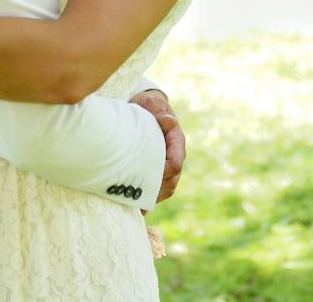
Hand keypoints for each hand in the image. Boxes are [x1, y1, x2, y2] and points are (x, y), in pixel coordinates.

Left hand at [130, 89, 184, 203]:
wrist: (144, 108)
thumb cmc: (148, 105)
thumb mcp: (152, 104)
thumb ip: (158, 111)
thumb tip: (168, 120)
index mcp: (176, 142)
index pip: (176, 163)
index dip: (165, 172)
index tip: (149, 176)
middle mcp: (174, 156)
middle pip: (172, 181)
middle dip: (157, 191)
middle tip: (139, 198)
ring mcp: (166, 165)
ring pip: (166, 189)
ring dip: (153, 198)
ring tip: (137, 208)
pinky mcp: (156, 171)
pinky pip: (157, 190)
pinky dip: (148, 200)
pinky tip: (136, 209)